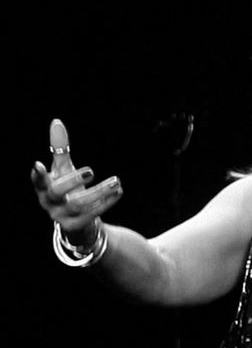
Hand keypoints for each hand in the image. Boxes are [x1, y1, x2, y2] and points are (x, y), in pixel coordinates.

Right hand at [31, 119, 122, 244]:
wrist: (76, 220)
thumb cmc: (68, 189)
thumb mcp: (63, 169)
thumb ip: (60, 148)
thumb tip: (56, 121)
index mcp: (44, 187)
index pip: (38, 181)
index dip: (37, 174)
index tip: (39, 164)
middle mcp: (49, 202)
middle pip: (56, 192)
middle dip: (73, 180)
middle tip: (92, 170)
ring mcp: (60, 216)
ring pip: (77, 205)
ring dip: (99, 192)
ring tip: (117, 181)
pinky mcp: (75, 226)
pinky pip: (91, 215)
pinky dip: (106, 203)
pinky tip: (118, 192)